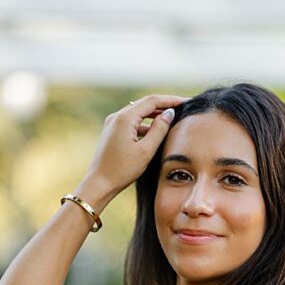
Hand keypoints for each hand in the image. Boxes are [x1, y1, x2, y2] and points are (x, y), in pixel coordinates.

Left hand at [77, 94, 188, 210]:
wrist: (98, 184)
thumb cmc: (122, 170)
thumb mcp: (146, 151)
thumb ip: (159, 129)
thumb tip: (169, 113)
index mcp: (124, 118)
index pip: (152, 101)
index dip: (170, 100)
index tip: (186, 102)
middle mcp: (116, 117)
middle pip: (144, 104)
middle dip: (163, 105)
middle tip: (182, 107)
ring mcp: (112, 124)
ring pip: (138, 113)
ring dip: (154, 114)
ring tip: (171, 118)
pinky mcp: (111, 132)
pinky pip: (131, 122)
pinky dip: (144, 124)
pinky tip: (155, 131)